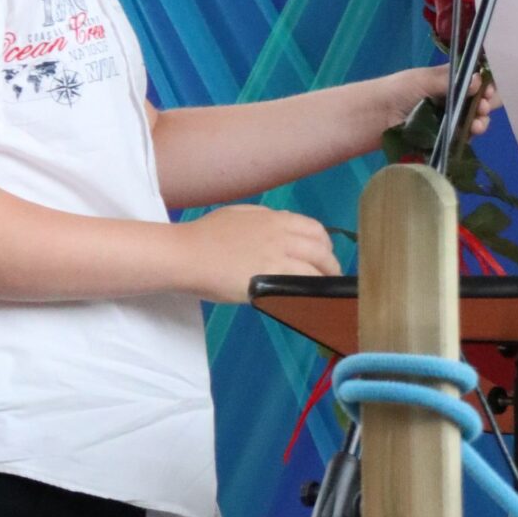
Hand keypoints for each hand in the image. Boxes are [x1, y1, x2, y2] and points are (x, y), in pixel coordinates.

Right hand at [178, 205, 340, 304]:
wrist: (186, 254)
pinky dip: (311, 292)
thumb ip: (260, 218)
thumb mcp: (237, 215)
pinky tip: (311, 301)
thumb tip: (278, 224)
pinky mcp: (271, 278)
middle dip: (331, 264)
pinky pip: (302, 285)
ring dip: (325, 280)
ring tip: (325, 293)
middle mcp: (281, 234)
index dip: (324, 244)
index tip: (324, 256)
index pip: (314, 229)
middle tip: (330, 278)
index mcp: (274, 218)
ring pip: (317, 267)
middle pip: (321, 248)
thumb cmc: (203, 236)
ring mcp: (278, 256)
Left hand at [390, 64, 498, 134]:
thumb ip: (452, 81)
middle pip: (477, 102)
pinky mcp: (443, 138)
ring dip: (481, 120)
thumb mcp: (425, 79)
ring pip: (472, 120)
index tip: (488, 88)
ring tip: (478, 123)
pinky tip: (472, 132)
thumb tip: (479, 80)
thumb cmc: (399, 90)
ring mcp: (448, 120)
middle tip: (483, 106)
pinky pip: (462, 136)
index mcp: (447, 81)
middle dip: (485, 103)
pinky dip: (470, 134)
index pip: (474, 81)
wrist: (376, 116)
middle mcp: (450, 99)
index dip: (484, 84)